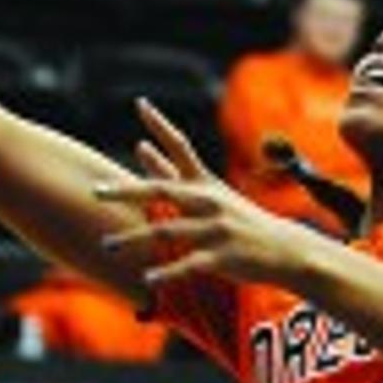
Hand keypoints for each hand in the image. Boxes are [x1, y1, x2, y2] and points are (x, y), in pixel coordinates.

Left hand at [94, 98, 316, 288]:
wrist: (285, 249)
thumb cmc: (240, 219)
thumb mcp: (210, 192)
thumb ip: (173, 172)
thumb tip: (139, 146)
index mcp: (205, 183)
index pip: (181, 146)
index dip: (161, 124)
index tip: (140, 103)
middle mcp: (209, 201)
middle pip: (163, 189)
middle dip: (128, 190)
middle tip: (97, 191)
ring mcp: (216, 229)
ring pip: (168, 231)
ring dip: (135, 238)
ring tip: (107, 245)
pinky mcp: (221, 257)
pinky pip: (188, 265)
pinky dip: (166, 272)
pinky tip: (147, 279)